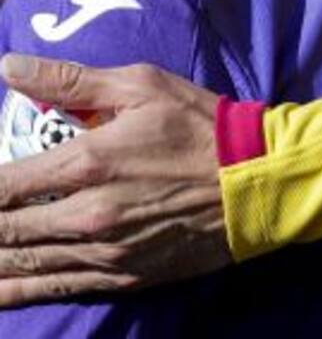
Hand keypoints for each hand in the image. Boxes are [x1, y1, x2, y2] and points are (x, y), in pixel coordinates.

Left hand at [0, 54, 228, 304]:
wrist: (257, 177)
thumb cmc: (199, 123)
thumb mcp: (142, 85)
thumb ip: (71, 80)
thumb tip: (10, 68)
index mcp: (86, 161)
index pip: (1, 185)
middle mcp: (85, 214)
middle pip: (4, 230)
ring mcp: (102, 251)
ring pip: (22, 265)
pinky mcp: (121, 276)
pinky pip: (55, 289)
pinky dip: (18, 291)